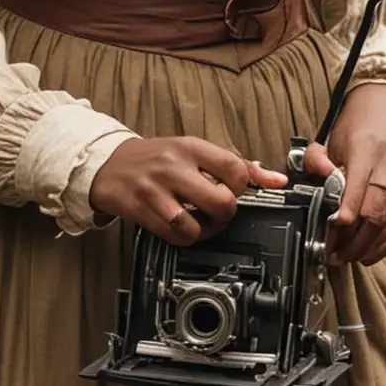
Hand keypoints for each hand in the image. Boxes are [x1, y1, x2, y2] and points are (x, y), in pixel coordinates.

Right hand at [89, 136, 287, 244]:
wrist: (108, 164)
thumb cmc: (156, 157)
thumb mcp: (193, 150)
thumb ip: (234, 164)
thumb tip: (276, 179)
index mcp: (191, 147)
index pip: (235, 168)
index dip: (242, 187)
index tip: (234, 190)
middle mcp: (174, 166)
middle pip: (221, 201)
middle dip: (226, 214)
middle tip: (219, 211)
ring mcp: (156, 190)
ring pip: (196, 225)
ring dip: (204, 231)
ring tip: (200, 222)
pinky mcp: (142, 210)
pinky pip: (174, 236)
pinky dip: (184, 238)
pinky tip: (181, 227)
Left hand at [302, 83, 385, 267]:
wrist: (385, 104)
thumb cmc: (354, 125)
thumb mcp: (328, 137)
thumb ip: (316, 159)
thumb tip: (318, 180)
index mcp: (367, 149)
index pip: (360, 188)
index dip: (347, 215)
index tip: (332, 234)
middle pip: (379, 210)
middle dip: (358, 240)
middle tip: (337, 255)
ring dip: (376, 244)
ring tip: (354, 258)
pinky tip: (376, 251)